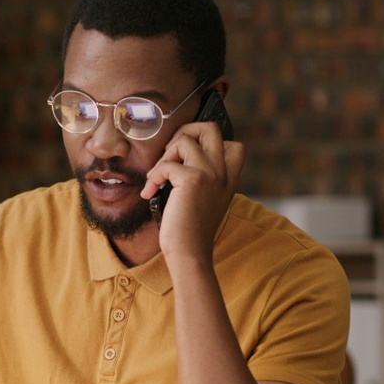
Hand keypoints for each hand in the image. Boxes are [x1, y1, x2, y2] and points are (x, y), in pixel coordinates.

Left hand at [141, 121, 244, 260]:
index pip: (234, 145)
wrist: (190, 254)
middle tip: (170, 156)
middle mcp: (223, 172)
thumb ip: (200, 179)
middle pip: (210, 128)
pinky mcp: (192, 179)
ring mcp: (210, 173)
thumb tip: (176, 160)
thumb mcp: (204, 201)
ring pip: (184, 139)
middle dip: (184, 133)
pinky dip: (153, 176)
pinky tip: (150, 192)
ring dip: (164, 156)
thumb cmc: (190, 232)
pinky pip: (166, 164)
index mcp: (228, 178)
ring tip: (157, 178)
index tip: (187, 159)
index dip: (207, 143)